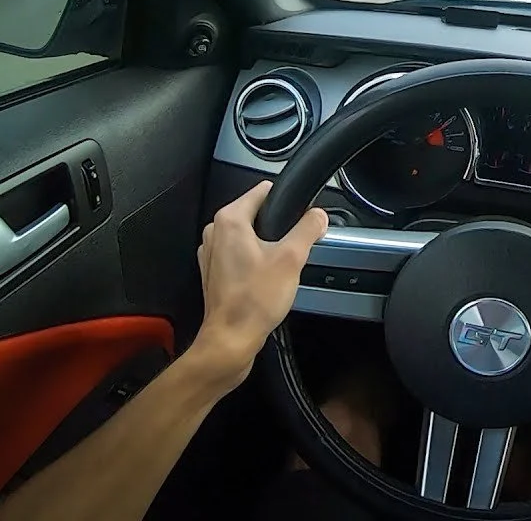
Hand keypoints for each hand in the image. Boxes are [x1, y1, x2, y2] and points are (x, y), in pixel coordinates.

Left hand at [187, 181, 327, 393]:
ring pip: (249, 236)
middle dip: (278, 226)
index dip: (287, 200)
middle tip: (293, 249)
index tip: (301, 216)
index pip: (263, 191)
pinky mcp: (214, 272)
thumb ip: (308, 229)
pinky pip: (240, 255)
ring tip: (280, 267)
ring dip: (266, 245)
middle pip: (257, 214)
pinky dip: (254, 261)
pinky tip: (266, 280)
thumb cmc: (254, 301)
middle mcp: (215, 233)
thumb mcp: (292, 258)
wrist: (232, 339)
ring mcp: (211, 253)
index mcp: (230, 220)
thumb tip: (318, 215)